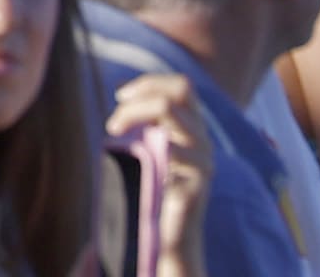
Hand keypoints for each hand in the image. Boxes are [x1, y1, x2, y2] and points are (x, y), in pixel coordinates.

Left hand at [105, 71, 214, 276]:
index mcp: (193, 127)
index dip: (149, 83)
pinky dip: (149, 146)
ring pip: (170, 111)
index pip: (182, 85)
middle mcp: (203, 138)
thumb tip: (125, 96)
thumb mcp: (149, 148)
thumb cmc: (154, 190)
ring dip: (134, 115)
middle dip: (141, 95)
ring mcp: (205, 158)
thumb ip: (146, 124)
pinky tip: (139, 160)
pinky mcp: (200, 180)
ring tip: (114, 132)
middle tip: (114, 122)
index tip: (120, 97)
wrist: (170, 235)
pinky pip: (174, 149)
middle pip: (179, 90)